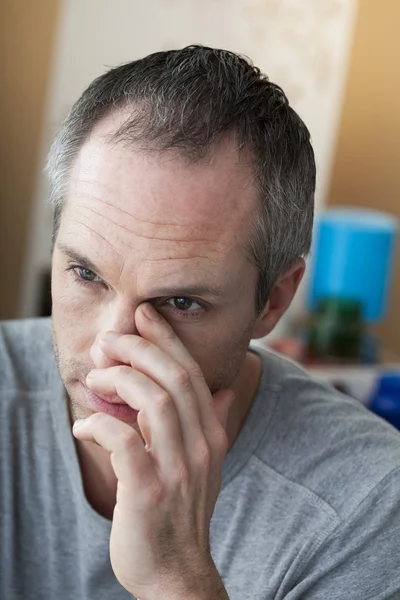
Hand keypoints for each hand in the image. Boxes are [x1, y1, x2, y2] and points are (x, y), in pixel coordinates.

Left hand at [72, 303, 232, 599]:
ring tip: (93, 379)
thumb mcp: (205, 464)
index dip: (167, 339)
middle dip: (139, 348)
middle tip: (107, 341)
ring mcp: (178, 469)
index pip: (192, 373)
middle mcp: (201, 446)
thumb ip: (210, 423)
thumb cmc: (181, 511)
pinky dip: (100, 424)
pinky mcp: (148, 492)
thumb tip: (223, 391)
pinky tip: (83, 425)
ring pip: (154, 401)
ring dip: (119, 381)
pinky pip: (124, 442)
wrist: (177, 571)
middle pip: (175, 378)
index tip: (144, 314)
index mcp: (211, 433)